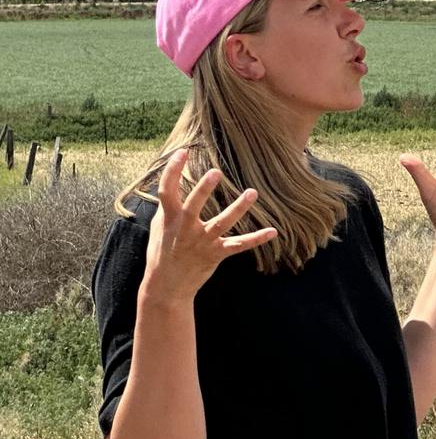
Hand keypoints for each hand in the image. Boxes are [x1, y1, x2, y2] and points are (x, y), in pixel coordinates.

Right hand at [142, 149, 276, 301]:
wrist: (167, 286)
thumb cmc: (161, 252)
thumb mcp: (158, 228)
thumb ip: (167, 207)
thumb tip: (171, 186)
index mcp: (170, 218)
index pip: (167, 190)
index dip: (172, 170)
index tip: (182, 152)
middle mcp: (186, 229)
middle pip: (194, 206)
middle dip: (203, 190)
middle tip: (216, 172)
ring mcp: (202, 242)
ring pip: (222, 223)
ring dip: (238, 208)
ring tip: (252, 192)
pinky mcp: (216, 254)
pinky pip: (239, 245)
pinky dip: (256, 239)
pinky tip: (273, 231)